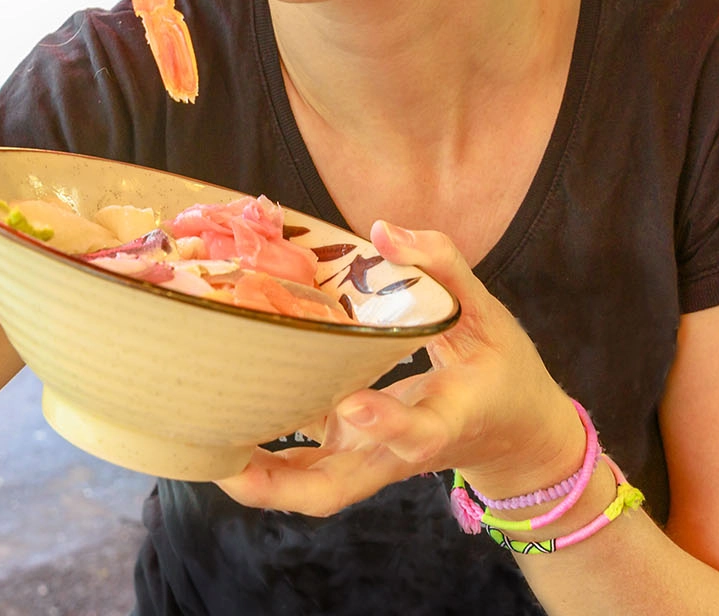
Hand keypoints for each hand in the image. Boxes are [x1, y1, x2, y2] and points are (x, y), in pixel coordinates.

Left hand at [216, 224, 584, 517]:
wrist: (515, 434)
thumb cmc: (501, 371)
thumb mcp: (488, 314)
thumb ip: (444, 268)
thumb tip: (384, 229)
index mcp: (446, 419)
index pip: (418, 435)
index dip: (386, 425)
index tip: (353, 404)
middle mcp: (400, 452)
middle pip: (338, 488)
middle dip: (282, 486)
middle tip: (229, 465)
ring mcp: (371, 458)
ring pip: (312, 487)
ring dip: (258, 479)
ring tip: (202, 446)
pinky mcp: (353, 451)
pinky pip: (303, 461)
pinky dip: (263, 452)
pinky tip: (218, 421)